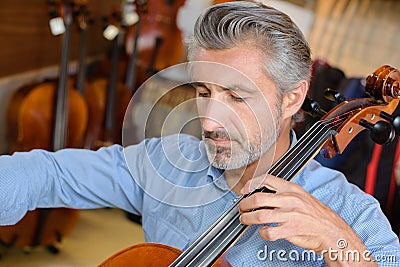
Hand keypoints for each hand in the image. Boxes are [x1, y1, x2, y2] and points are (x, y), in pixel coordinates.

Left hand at [239, 174, 376, 265]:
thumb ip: (282, 192)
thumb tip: (262, 191)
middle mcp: (289, 200)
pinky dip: (262, 232)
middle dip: (245, 204)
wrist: (331, 230)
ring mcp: (289, 215)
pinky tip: (263, 231)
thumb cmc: (315, 213)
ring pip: (259, 215)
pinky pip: (268, 231)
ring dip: (247, 218)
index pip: (266, 179)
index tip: (243, 189)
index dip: (251, 183)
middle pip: (258, 198)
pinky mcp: (290, 230)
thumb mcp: (300, 195)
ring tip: (245, 219)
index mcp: (291, 188)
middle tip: (242, 207)